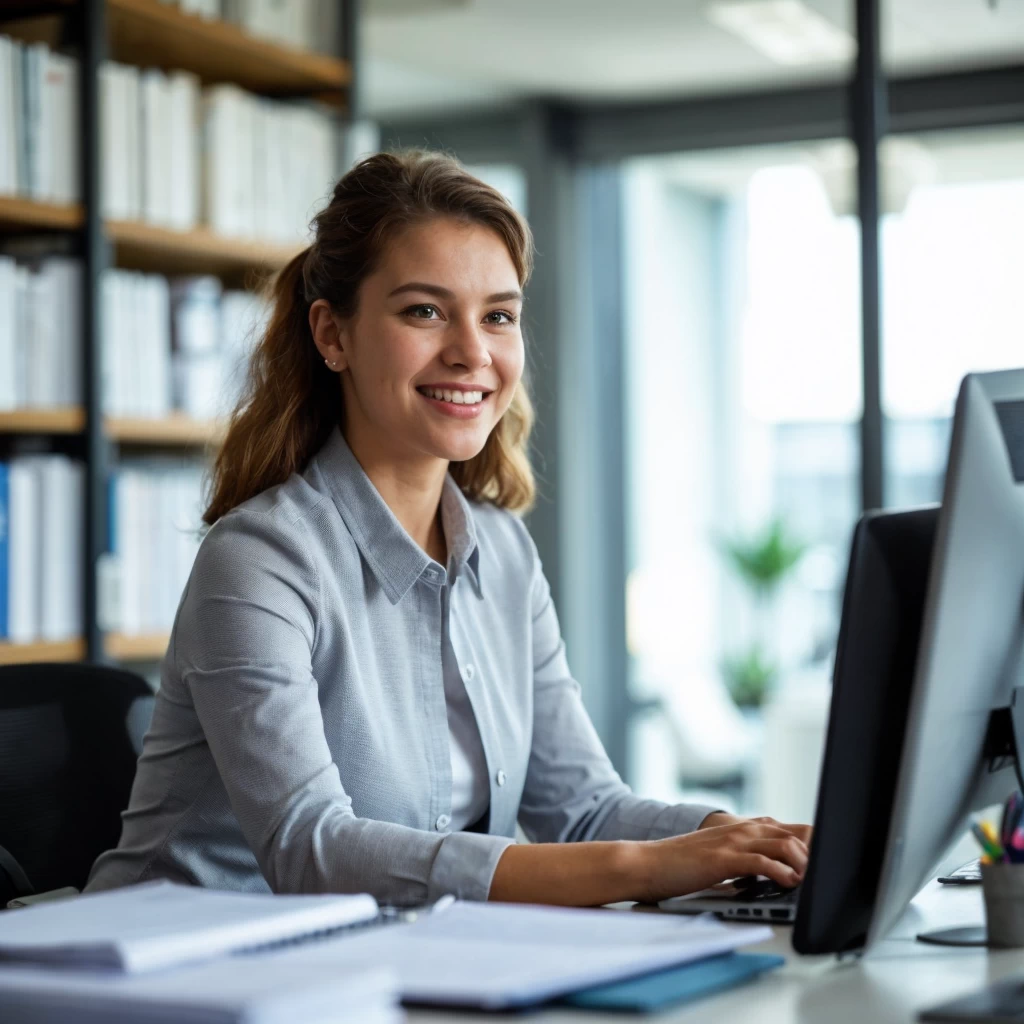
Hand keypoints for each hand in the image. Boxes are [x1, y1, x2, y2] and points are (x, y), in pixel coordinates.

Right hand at [627, 816, 811, 903]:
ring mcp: (732, 842)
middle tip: (827, 872)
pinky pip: (762, 862)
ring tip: (811, 879)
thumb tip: (772, 875)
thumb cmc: (680, 863)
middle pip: (793, 833)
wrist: (648, 862)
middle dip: (816, 852)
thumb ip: (744, 859)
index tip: (826, 861)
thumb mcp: (719, 856)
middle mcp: (741, 829)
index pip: (788, 828)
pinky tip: (789, 882)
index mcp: (741, 828)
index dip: (812, 843)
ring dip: (803, 862)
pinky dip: (781, 872)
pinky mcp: (724, 859)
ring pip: (783, 844)